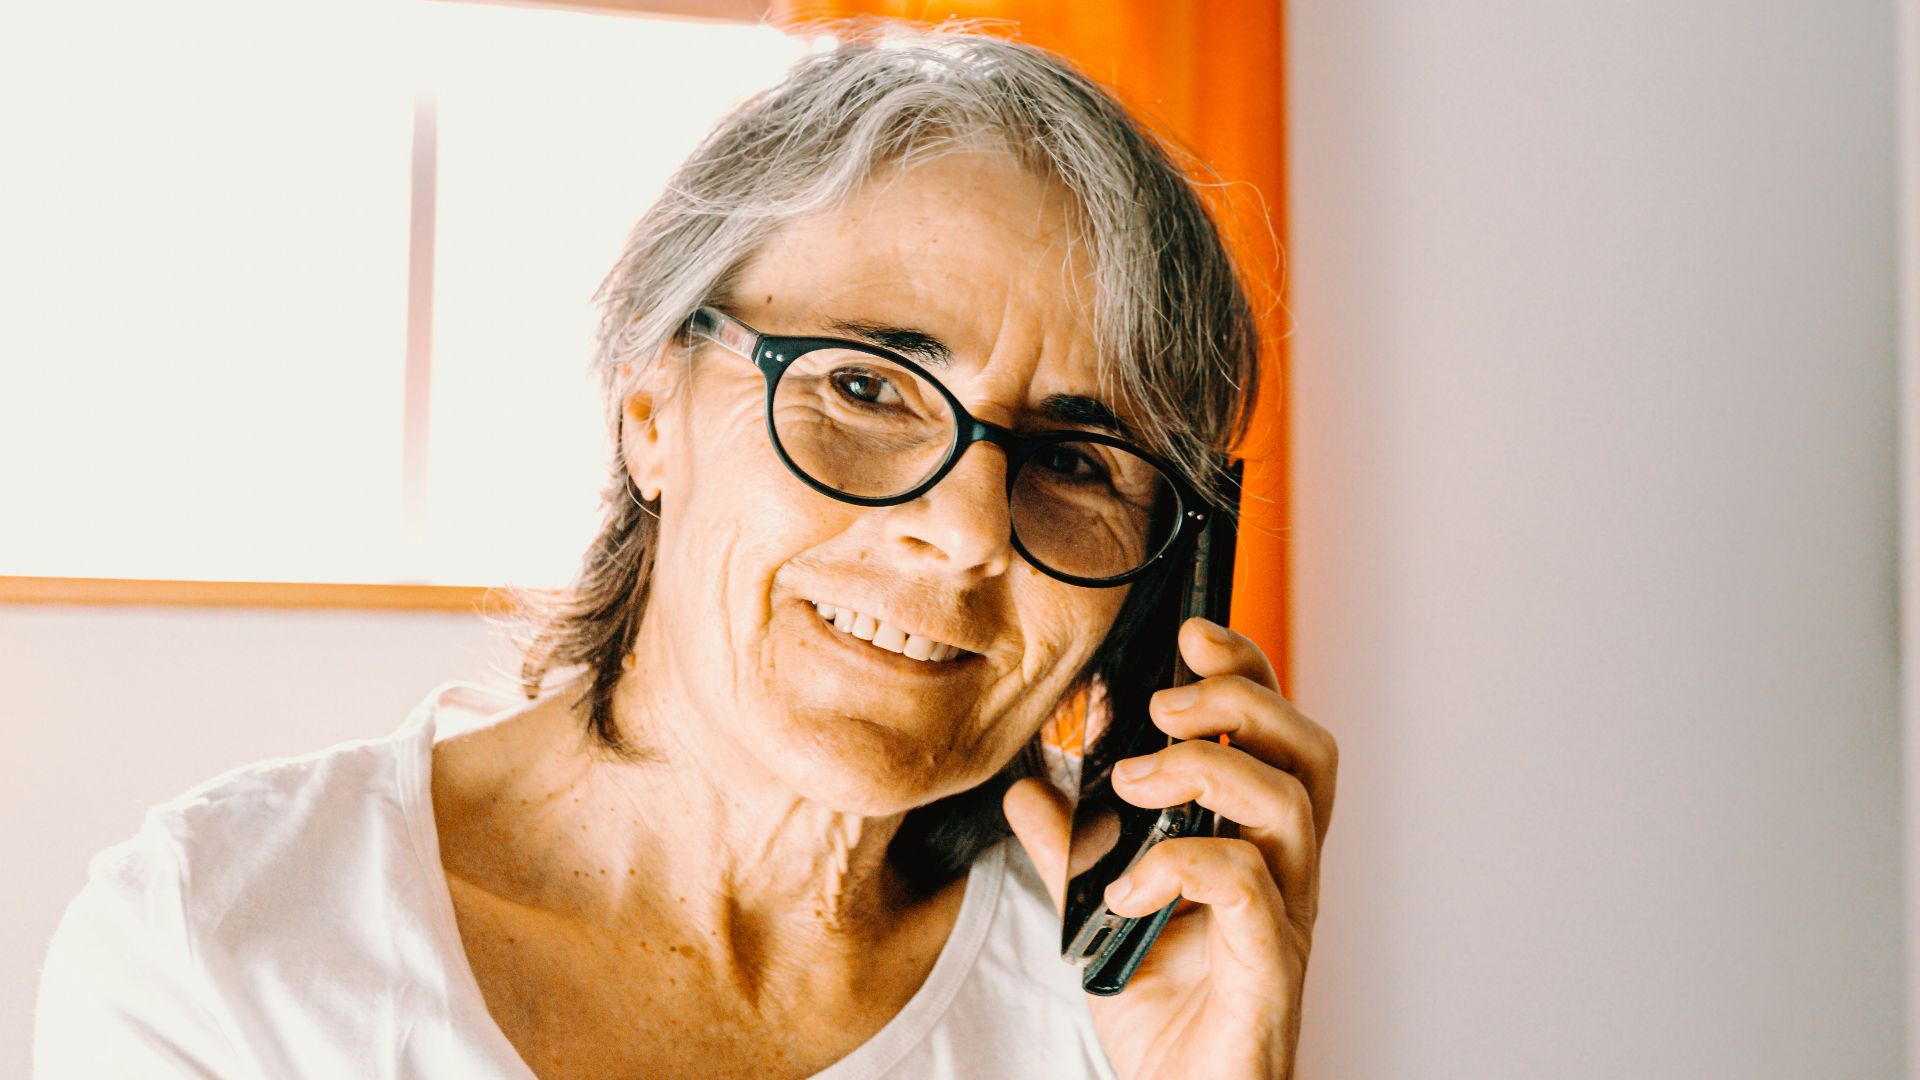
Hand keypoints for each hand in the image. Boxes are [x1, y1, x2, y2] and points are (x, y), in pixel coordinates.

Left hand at [1005, 618, 1337, 1079]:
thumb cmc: (1162, 1013)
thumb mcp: (1098, 909)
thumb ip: (1071, 846)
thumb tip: (1030, 784)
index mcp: (1254, 841)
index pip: (1276, 731)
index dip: (1245, 671)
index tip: (1188, 637)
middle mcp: (1285, 871)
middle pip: (1307, 749)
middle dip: (1238, 702)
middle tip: (1161, 707)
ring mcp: (1286, 919)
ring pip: (1288, 804)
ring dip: (1203, 771)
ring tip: (1132, 786)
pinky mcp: (1269, 969)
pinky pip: (1249, 888)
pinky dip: (1180, 866)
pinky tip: (1128, 888)